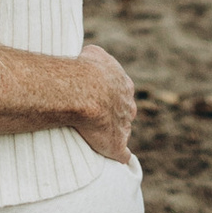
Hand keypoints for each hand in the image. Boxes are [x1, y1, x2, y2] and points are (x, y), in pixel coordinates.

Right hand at [71, 42, 137, 164]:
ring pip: (122, 131)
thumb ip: (97, 57)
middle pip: (125, 112)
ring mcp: (124, 126)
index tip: (98, 98)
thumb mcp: (94, 53)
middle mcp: (128, 105)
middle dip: (114, 114)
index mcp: (125, 85)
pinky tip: (119, 159)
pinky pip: (122, 154)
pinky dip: (121, 156)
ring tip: (95, 135)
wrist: (84, 90)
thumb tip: (91, 57)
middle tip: (96, 116)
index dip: (109, 96)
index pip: (122, 93)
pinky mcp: (117, 144)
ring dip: (112, 133)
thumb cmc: (85, 69)